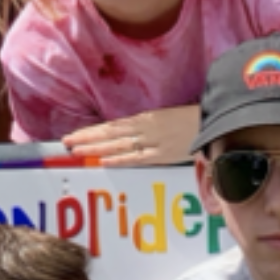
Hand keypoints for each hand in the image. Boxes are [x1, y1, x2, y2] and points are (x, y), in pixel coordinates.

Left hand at [63, 105, 198, 167]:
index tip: (73, 136)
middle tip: (66, 143)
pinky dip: (120, 160)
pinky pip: (138, 158)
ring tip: (77, 151)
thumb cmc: (191, 121)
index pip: (112, 126)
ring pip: (118, 145)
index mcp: (145, 118)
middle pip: (110, 134)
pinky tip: (103, 161)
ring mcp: (153, 141)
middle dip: (87, 139)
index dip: (92, 132)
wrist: (214, 122)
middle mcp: (145, 128)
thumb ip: (146, 127)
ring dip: (96, 149)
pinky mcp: (163, 154)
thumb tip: (126, 135)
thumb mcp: (165, 119)